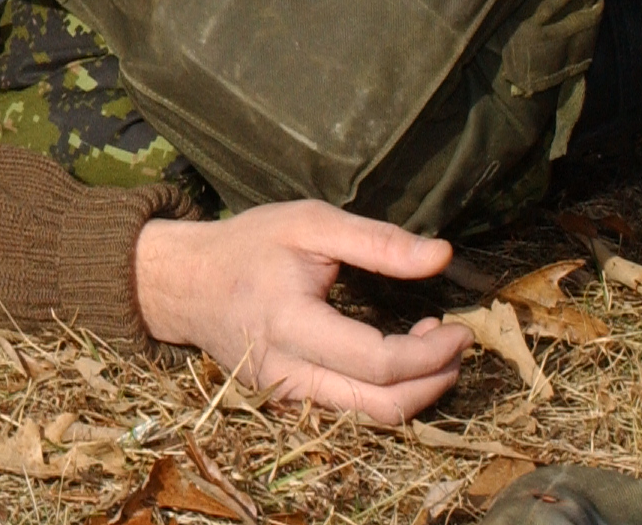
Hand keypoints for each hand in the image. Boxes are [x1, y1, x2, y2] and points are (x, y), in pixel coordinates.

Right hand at [132, 203, 470, 423]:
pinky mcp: (287, 401)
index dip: (431, 353)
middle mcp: (286, 373)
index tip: (459, 327)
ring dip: (414, 390)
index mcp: (290, 324)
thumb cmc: (247, 246)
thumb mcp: (308, 224)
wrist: (183, 284)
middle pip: (382, 407)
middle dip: (434, 381)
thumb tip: (441, 256)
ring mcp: (285, 394)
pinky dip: (385, 392)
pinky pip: (349, 411)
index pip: (377, 362)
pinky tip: (395, 358)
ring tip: (431, 349)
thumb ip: (376, 241)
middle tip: (456, 344)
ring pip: (369, 418)